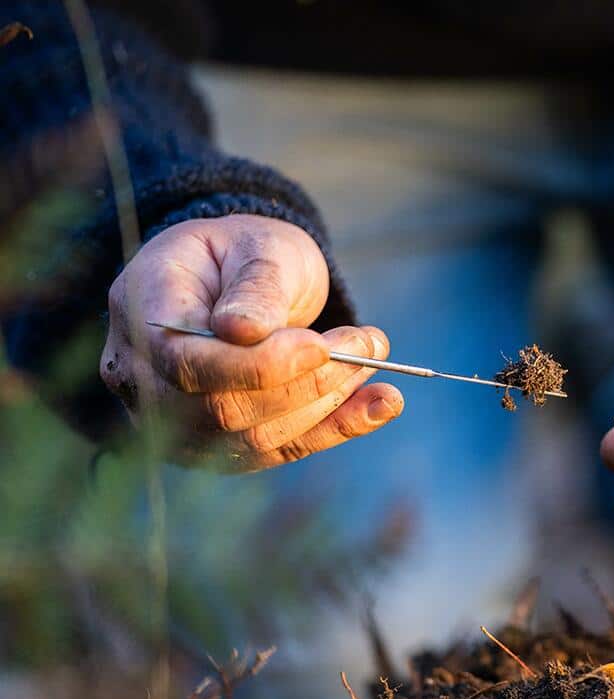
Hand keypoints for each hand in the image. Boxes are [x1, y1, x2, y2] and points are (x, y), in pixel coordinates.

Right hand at [99, 214, 403, 470]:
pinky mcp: (220, 446)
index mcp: (141, 311)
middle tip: (370, 343)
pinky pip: (280, 449)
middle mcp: (143, 376)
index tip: (319, 346)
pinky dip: (337, 428)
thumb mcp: (255, 245)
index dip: (255, 365)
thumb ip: (255, 285)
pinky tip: (383, 404)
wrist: (241, 277)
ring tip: (375, 358)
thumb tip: (243, 330)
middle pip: (222, 408)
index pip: (185, 362)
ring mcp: (176, 420)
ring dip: (328, 403)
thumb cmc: (245, 252)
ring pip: (254, 437)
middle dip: (307, 383)